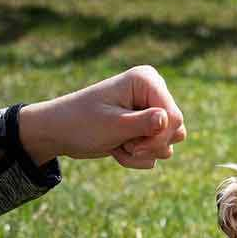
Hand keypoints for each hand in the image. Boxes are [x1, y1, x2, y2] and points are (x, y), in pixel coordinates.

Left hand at [18, 65, 186, 168]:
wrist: (59, 132)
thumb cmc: (81, 123)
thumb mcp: (112, 125)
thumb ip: (144, 123)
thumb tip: (169, 120)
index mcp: (146, 80)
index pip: (174, 116)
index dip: (159, 137)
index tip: (135, 146)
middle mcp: (153, 92)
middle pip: (176, 130)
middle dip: (151, 146)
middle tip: (126, 146)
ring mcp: (150, 110)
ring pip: (168, 143)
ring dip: (142, 153)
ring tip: (119, 145)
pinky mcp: (146, 128)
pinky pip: (156, 151)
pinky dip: (137, 157)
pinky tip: (117, 148)